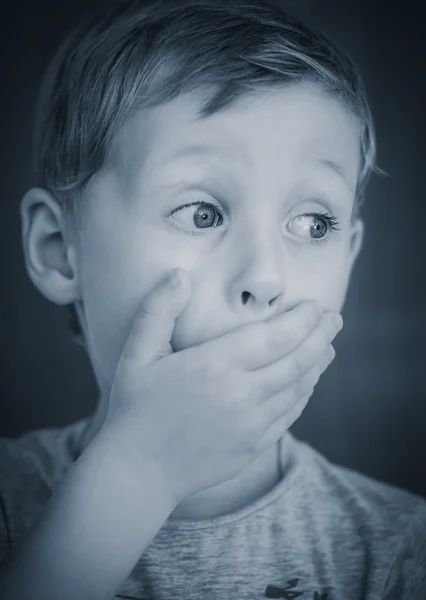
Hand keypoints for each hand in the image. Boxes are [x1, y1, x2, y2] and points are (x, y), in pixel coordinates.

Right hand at [99, 268, 341, 503]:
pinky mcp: (255, 445)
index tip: (316, 305)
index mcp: (216, 365)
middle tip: (334, 318)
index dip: (303, 319)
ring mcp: (253, 424)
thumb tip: (179, 274)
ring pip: (301, 387)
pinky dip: (305, 392)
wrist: (139, 472)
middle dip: (322, 335)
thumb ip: (159, 310)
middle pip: (299, 359)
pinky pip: (291, 414)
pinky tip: (308, 381)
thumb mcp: (137, 353)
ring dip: (319, 362)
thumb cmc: (135, 408)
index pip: (276, 336)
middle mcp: (242, 394)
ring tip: (328, 344)